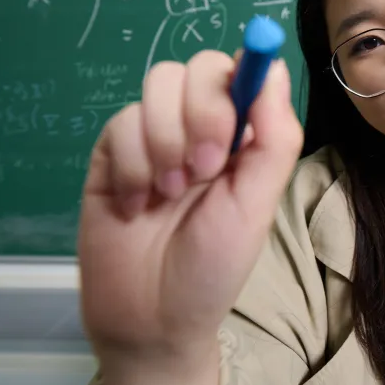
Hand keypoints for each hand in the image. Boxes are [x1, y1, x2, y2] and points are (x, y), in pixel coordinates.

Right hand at [78, 51, 302, 381]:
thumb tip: (272, 66)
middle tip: (204, 170)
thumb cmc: (214, 266)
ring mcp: (152, 137)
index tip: (235, 112)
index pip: (239, 71)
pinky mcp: (112, 153)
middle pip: (194, 68)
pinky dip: (132, 165)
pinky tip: (137, 206)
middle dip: (201, 115)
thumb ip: (273, 136)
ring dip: (164, 140)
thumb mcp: (257, 205)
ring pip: (155, 85)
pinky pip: (119, 122)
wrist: (149, 319)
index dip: (238, 75)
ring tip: (170, 194)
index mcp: (241, 136)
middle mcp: (197, 127)